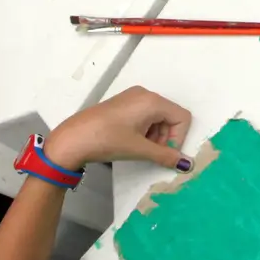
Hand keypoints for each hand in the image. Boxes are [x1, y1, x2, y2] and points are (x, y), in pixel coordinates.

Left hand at [43, 86, 191, 170]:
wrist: (73, 138)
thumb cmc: (108, 140)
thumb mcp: (139, 149)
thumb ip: (166, 156)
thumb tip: (186, 165)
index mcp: (152, 101)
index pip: (182, 117)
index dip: (179, 137)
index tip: (165, 153)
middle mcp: (144, 94)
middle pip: (170, 116)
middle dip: (166, 137)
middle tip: (152, 154)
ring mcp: (131, 97)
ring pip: (157, 116)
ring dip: (155, 135)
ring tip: (139, 149)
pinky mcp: (122, 104)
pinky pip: (143, 115)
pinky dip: (144, 130)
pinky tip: (130, 142)